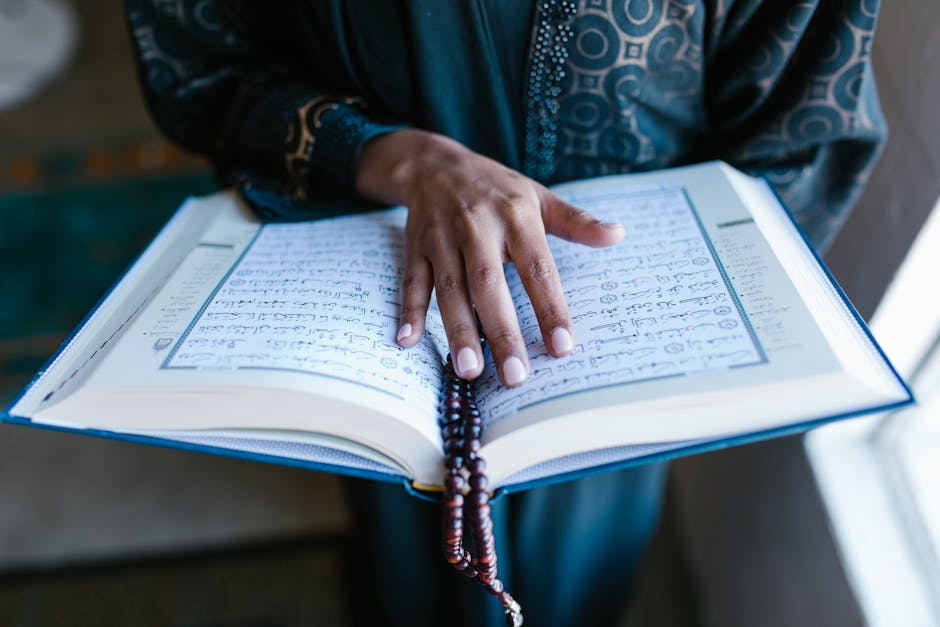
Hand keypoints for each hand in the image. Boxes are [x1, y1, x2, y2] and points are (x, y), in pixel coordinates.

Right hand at [356, 129, 623, 386]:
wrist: (434, 163)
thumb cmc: (496, 188)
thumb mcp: (538, 196)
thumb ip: (577, 222)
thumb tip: (618, 235)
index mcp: (516, 217)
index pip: (538, 268)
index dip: (550, 307)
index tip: (563, 346)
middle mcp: (477, 228)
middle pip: (489, 284)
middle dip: (501, 331)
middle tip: (515, 375)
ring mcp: (442, 239)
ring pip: (449, 289)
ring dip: (458, 330)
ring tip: (469, 370)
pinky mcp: (415, 248)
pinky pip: (412, 281)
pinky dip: (408, 310)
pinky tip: (408, 340)